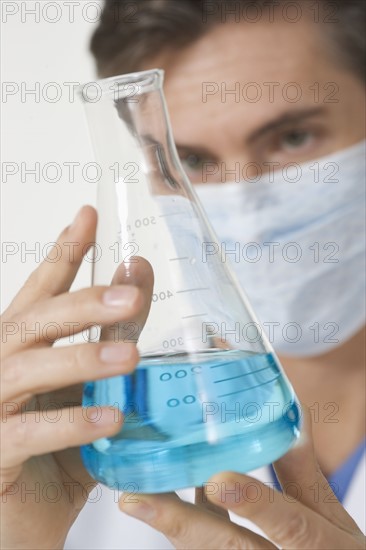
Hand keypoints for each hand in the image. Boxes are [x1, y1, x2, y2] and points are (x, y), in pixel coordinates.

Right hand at [1, 206, 152, 548]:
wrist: (24, 524)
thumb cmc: (58, 452)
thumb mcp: (88, 391)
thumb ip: (109, 337)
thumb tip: (137, 280)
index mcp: (25, 347)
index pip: (42, 288)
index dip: (64, 250)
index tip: (89, 214)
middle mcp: (1, 366)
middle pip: (34, 320)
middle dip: (80, 302)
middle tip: (130, 294)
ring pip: (27, 369)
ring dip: (80, 360)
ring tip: (130, 357)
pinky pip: (28, 433)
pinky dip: (70, 425)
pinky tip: (111, 422)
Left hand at [120, 406, 365, 548]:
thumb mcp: (329, 516)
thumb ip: (305, 471)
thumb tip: (289, 415)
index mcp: (322, 548)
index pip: (293, 528)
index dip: (257, 503)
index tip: (217, 480)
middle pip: (230, 549)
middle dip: (183, 524)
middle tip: (137, 499)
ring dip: (172, 523)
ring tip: (136, 496)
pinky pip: (207, 549)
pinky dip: (189, 521)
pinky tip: (172, 495)